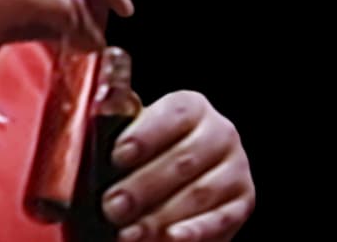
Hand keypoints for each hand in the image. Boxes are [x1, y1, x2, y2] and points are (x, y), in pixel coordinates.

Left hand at [102, 91, 254, 240]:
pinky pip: (221, 220)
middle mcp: (220, 133)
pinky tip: (170, 238)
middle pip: (183, 160)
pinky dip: (195, 232)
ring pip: (199, 194)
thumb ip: (116, 125)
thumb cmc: (146, 155)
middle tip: (113, 206)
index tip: (118, 156)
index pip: (172, 115)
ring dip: (161, 217)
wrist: (177, 181)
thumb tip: (93, 120)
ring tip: (129, 233)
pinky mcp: (243, 203)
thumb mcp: (132, 135)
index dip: (144, 136)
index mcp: (191, 108)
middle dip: (143, 187)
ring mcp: (235, 169)